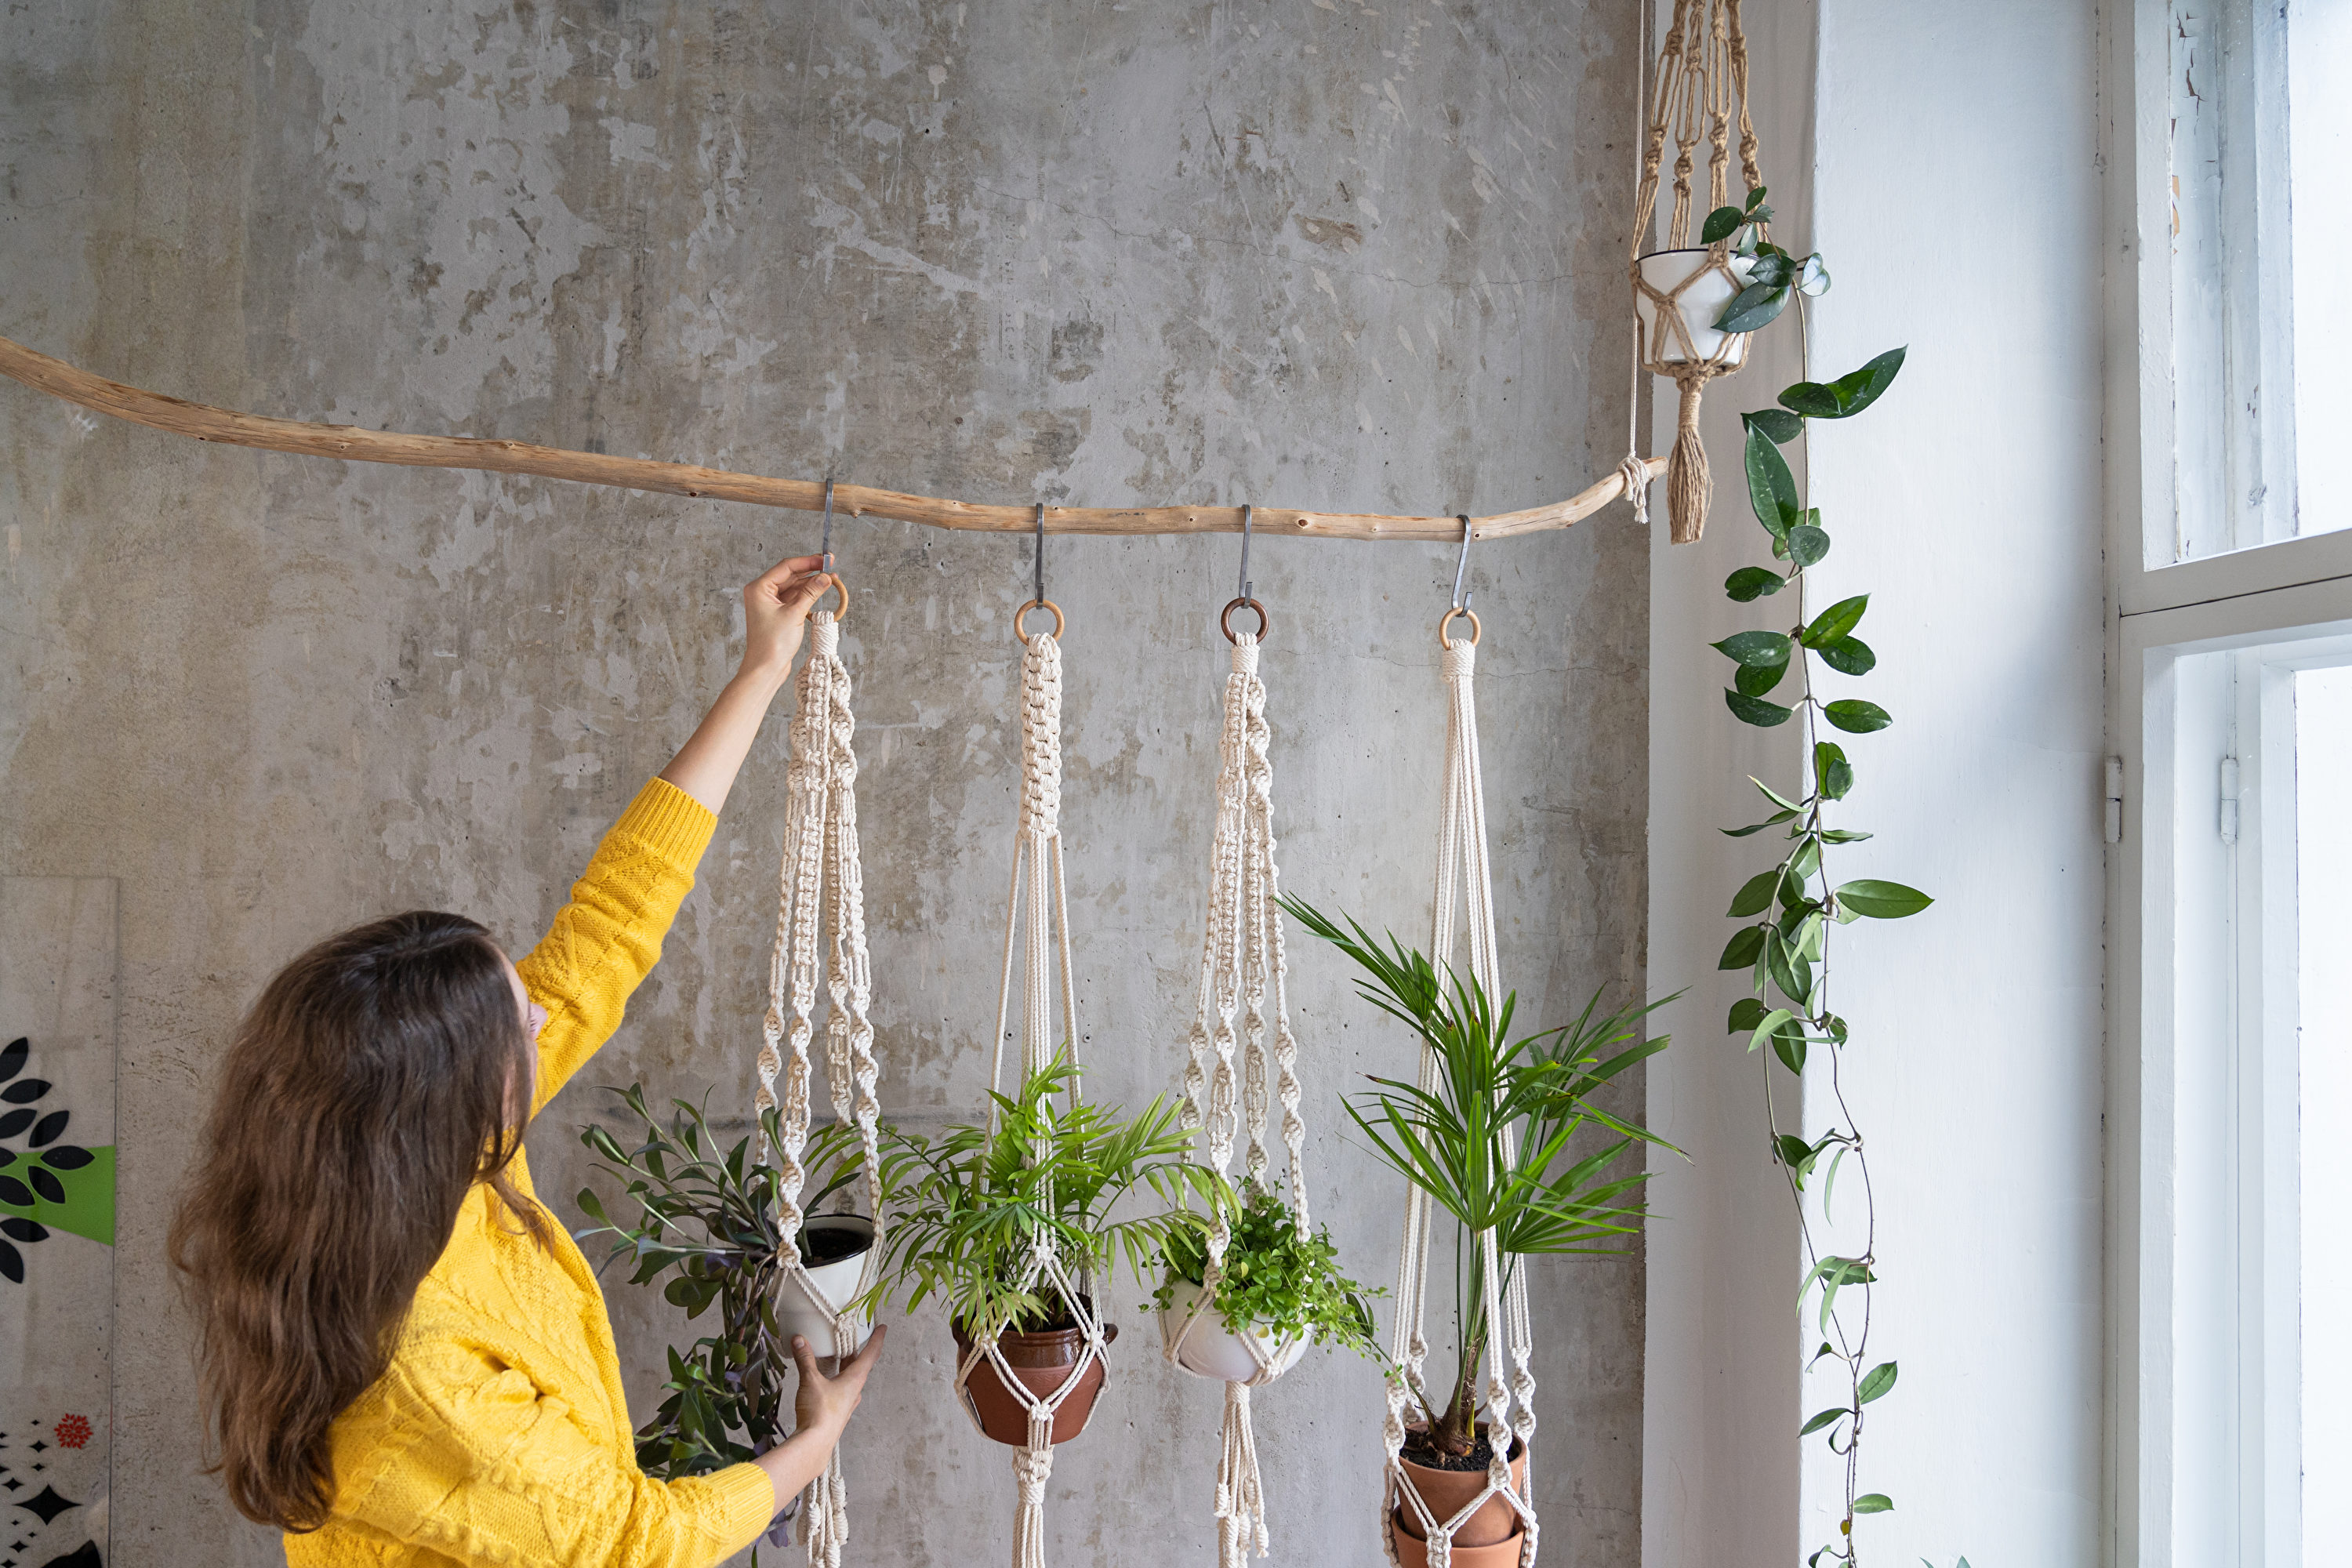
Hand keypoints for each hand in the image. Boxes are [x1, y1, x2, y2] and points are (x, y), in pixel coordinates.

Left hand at [741, 553, 834, 687]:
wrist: (766, 667)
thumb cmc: (773, 643)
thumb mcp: (795, 614)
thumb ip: (811, 593)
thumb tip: (825, 577)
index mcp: (759, 588)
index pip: (787, 566)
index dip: (808, 561)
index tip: (826, 559)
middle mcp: (762, 592)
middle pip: (790, 575)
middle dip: (811, 572)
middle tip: (831, 568)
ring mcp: (770, 603)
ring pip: (794, 586)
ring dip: (811, 584)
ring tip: (831, 581)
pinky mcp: (777, 613)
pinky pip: (794, 598)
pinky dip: (807, 595)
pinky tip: (821, 592)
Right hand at [791, 1324, 886, 1440]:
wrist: (814, 1444)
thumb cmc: (819, 1413)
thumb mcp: (810, 1381)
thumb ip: (805, 1359)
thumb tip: (800, 1340)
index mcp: (855, 1379)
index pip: (871, 1354)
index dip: (877, 1339)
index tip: (882, 1328)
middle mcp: (854, 1390)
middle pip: (860, 1365)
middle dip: (856, 1350)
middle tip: (852, 1338)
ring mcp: (847, 1403)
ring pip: (849, 1378)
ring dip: (845, 1366)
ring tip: (836, 1355)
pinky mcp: (837, 1412)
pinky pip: (840, 1390)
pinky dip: (835, 1379)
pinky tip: (824, 1379)